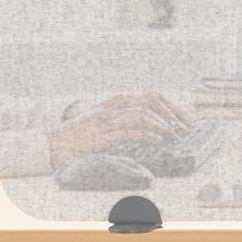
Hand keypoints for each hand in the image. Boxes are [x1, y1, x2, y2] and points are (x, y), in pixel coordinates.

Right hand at [47, 93, 193, 168]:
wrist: (54, 144)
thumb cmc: (80, 135)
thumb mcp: (105, 121)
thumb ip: (125, 118)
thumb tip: (151, 124)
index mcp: (115, 102)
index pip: (151, 97)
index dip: (171, 106)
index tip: (185, 118)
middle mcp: (113, 107)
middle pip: (151, 101)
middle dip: (173, 112)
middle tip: (187, 126)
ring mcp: (106, 120)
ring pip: (142, 115)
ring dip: (162, 124)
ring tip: (174, 134)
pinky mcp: (101, 135)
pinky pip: (128, 132)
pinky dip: (145, 134)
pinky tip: (157, 139)